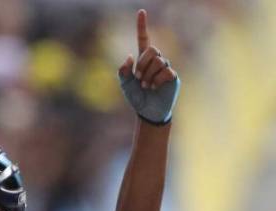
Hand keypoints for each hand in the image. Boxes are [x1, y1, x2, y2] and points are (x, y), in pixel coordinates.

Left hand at [118, 9, 179, 124]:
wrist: (147, 112)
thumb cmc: (136, 97)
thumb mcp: (125, 85)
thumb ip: (123, 71)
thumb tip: (130, 56)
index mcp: (143, 60)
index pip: (144, 39)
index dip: (142, 26)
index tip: (141, 12)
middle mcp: (156, 61)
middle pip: (153, 50)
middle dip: (143, 64)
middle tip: (138, 78)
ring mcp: (165, 68)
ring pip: (159, 61)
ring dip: (149, 75)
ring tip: (146, 86)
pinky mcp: (172, 77)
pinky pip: (166, 71)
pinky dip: (157, 80)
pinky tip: (154, 88)